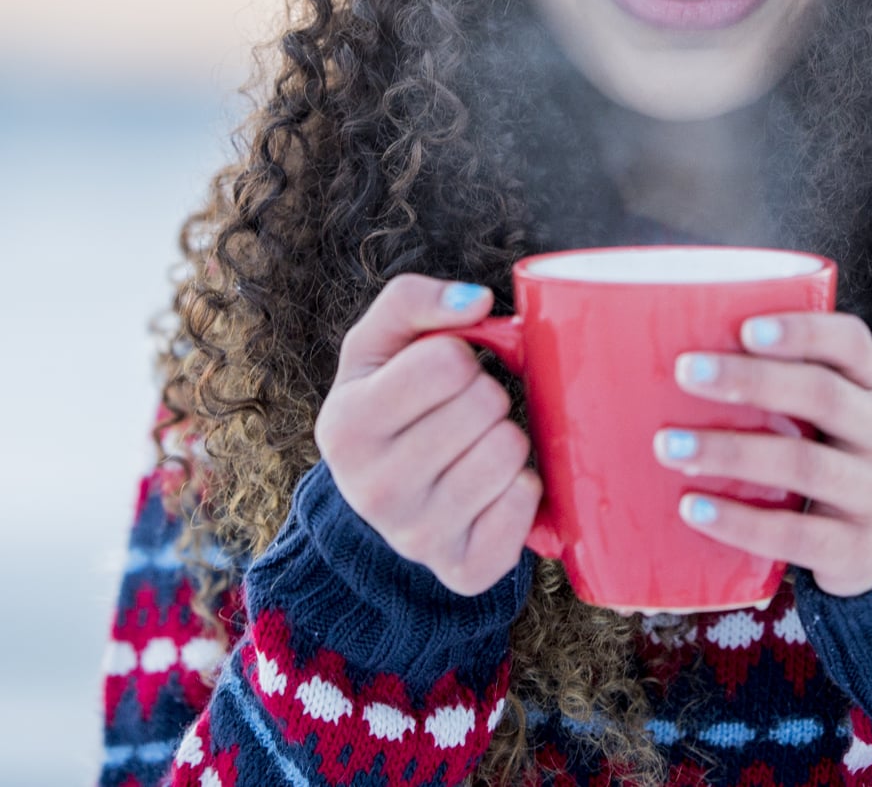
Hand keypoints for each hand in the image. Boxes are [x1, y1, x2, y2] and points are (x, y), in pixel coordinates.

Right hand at [313, 274, 541, 596]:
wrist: (382, 497)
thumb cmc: (389, 401)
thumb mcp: (379, 344)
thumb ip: (414, 300)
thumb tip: (478, 303)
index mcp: (345, 426)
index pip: (448, 361)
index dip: (457, 357)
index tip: (440, 377)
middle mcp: (372, 490)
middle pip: (485, 405)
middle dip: (485, 396)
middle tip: (461, 415)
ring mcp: (417, 538)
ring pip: (509, 452)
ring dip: (505, 438)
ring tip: (473, 448)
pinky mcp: (464, 571)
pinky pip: (526, 504)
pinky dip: (521, 487)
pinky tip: (490, 489)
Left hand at [654, 312, 871, 596]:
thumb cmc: (835, 455)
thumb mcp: (833, 414)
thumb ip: (782, 384)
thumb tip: (667, 344)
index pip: (850, 343)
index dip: (803, 332)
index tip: (746, 329)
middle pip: (823, 396)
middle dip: (752, 381)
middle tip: (686, 372)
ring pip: (804, 465)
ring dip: (732, 452)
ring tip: (668, 446)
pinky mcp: (856, 549)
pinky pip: (794, 534)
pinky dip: (740, 522)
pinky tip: (693, 508)